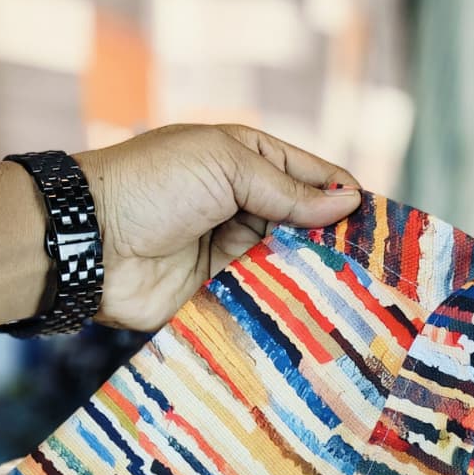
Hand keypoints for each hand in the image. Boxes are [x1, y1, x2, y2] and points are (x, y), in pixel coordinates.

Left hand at [76, 124, 360, 330]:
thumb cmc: (154, 186)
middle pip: (307, 225)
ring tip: (359, 294)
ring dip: (316, 276)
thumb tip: (348, 204)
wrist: (91, 241)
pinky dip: (288, 303)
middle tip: (378, 267)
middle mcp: (244, 204)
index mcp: (247, 160)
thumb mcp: (226, 167)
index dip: (346, 196)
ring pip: (290, 263)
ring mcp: (233, 249)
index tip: (382, 224)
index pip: (312, 176)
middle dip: (337, 242)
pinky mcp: (221, 291)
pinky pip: (264, 297)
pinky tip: (319, 315)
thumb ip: (287, 191)